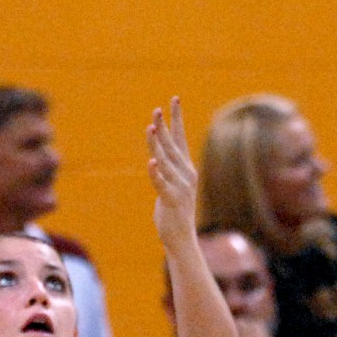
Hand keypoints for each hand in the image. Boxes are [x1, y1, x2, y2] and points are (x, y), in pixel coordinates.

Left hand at [146, 97, 196, 248]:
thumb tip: (158, 153)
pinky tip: (151, 162)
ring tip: (150, 129)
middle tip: (156, 110)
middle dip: (163, 127)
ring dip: (157, 145)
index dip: (176, 118)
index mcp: (185, 168)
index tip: (174, 99)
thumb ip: (167, 169)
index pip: (180, 137)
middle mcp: (185, 174)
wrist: (182, 237)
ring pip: (165, 161)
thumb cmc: (174, 210)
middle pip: (171, 146)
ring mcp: (180, 187)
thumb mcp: (173, 184)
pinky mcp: (171, 200)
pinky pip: (161, 183)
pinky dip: (156, 173)